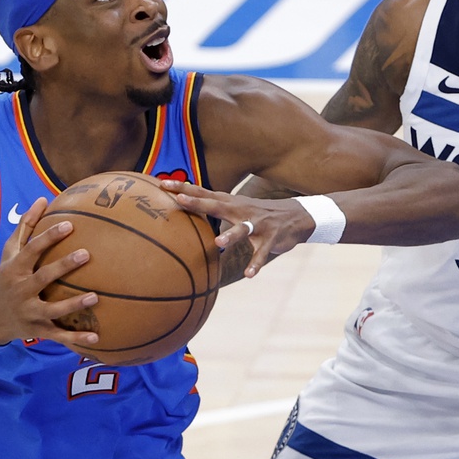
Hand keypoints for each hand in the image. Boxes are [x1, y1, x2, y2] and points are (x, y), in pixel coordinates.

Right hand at [0, 198, 101, 352]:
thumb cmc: (6, 279)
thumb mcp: (10, 254)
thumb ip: (26, 227)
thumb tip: (42, 199)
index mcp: (15, 269)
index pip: (32, 250)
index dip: (49, 237)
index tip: (69, 225)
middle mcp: (21, 290)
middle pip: (42, 277)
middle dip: (63, 266)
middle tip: (86, 254)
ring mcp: (29, 313)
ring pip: (52, 310)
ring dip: (73, 305)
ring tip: (95, 297)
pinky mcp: (38, 331)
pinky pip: (59, 336)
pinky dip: (77, 340)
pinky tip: (97, 339)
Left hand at [169, 186, 313, 279]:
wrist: (297, 216)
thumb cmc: (258, 214)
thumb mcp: (236, 207)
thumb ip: (214, 208)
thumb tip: (186, 209)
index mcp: (230, 202)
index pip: (202, 192)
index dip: (183, 188)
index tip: (161, 183)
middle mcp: (241, 210)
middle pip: (216, 205)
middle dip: (198, 202)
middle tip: (180, 200)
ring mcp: (257, 224)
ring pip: (242, 229)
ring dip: (230, 236)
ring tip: (218, 244)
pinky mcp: (270, 239)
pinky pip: (262, 253)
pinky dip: (255, 264)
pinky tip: (249, 275)